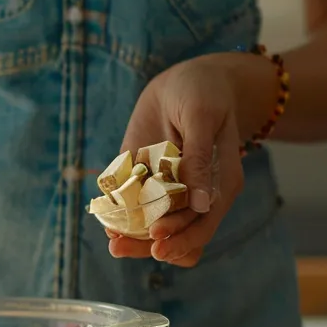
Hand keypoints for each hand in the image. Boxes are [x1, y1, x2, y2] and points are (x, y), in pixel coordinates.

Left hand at [108, 54, 268, 267]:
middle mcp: (196, 195)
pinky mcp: (147, 182)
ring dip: (135, 239)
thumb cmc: (202, 92)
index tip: (156, 239)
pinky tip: (107, 220)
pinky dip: (123, 218)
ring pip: (158, 230)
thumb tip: (202, 204)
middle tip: (118, 246)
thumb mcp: (201, 117)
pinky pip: (136, 209)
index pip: (203, 224)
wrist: (183, 81)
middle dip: (151, 245)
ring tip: (113, 239)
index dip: (182, 237)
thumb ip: (200, 158)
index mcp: (219, 185)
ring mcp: (170, 191)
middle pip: (179, 235)